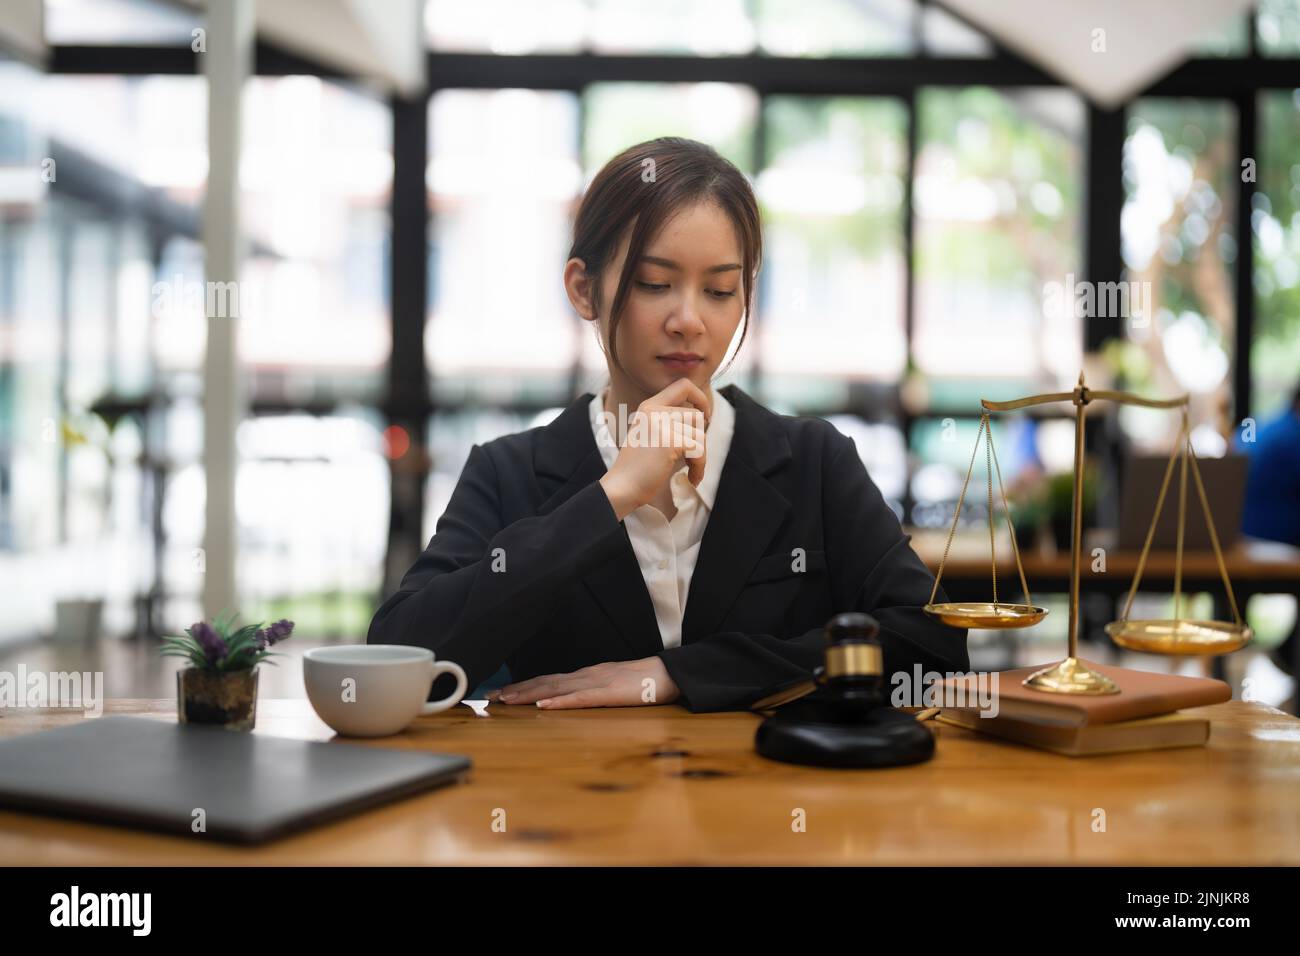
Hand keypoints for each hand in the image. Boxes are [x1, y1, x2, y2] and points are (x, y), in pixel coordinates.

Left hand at [485, 657, 680, 708]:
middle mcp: (584, 675)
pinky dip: (559, 701)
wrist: (667, 673)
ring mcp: (595, 683)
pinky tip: (543, 705)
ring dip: (529, 694)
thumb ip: (590, 689)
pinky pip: (580, 698)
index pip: (547, 679)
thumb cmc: (641, 681)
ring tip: (507, 701)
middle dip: (516, 690)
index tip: (501, 692)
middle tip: (491, 698)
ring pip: (555, 688)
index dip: (523, 686)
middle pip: (544, 682)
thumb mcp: (610, 684)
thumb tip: (570, 698)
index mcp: (585, 675)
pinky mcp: (608, 693)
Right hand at [598, 378, 710, 520]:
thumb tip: (703, 415)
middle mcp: (654, 410)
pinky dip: (700, 466)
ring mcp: (661, 424)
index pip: (683, 385)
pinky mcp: (670, 441)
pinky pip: (699, 449)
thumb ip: (670, 421)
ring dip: (700, 456)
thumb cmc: (638, 467)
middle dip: (699, 439)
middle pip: (696, 415)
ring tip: (690, 470)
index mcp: (649, 406)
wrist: (622, 487)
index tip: (704, 417)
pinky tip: (691, 478)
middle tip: (693, 457)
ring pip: (700, 433)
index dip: (700, 398)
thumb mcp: (651, 434)